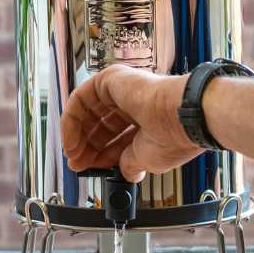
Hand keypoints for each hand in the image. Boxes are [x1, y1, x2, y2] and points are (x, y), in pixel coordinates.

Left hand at [61, 66, 199, 181]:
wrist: (183, 118)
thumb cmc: (175, 135)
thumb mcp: (146, 158)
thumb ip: (130, 163)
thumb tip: (127, 172)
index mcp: (145, 117)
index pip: (115, 136)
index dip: (101, 155)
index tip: (90, 168)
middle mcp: (133, 101)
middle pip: (99, 124)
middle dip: (86, 147)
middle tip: (78, 164)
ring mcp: (121, 88)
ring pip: (87, 111)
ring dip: (76, 136)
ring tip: (73, 156)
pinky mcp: (109, 80)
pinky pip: (80, 99)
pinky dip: (71, 122)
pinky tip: (72, 142)